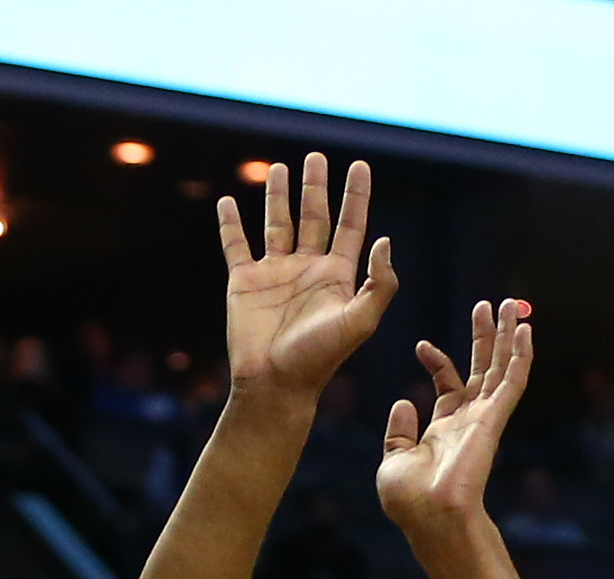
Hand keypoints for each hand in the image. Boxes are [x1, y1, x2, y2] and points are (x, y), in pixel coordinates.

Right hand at [219, 153, 396, 404]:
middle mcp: (307, 270)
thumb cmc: (319, 359)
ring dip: (278, 196)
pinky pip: (236, 246)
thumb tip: (385, 240)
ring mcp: (274, 274)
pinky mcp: (244, 283)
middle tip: (317, 158)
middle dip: (315, 187)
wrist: (274, 385)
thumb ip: (378, 284)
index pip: (350, 226)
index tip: (360, 166)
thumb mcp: (360, 322)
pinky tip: (228, 203)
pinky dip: (231, 224)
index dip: (356, 196)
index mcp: (336, 276)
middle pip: (314, 217)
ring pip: (277, 224)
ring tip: (280, 168)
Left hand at [376, 298, 534, 532]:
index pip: (448, 386)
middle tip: (487, 306)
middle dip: (484, 337)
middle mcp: (468, 420)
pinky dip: (520, 355)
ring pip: (500, 368)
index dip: (437, 362)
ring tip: (512, 305)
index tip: (421, 346)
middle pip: (480, 369)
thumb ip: (399, 432)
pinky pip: (513, 381)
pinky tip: (525, 330)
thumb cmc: (410, 500)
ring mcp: (484, 418)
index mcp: (444, 429)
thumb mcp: (394, 460)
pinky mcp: (494, 419)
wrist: (429, 515)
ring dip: (507, 336)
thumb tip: (404, 402)